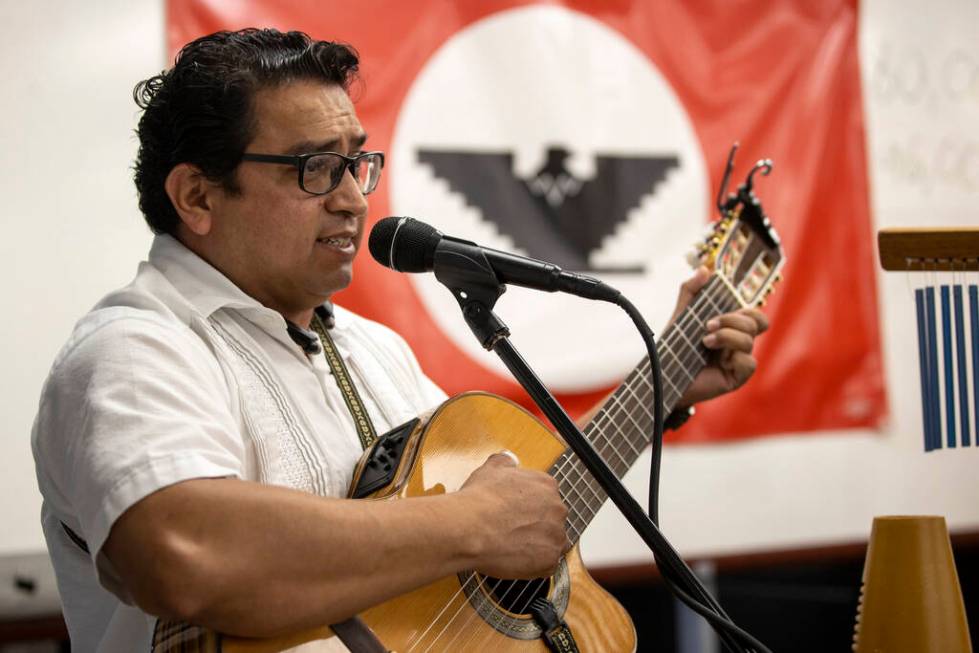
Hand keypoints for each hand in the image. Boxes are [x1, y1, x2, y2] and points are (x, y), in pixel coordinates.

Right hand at [459, 453, 568, 578]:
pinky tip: (515, 558)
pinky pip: (547, 564)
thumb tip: (509, 460)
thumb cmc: (480, 499)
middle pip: (552, 519)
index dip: (530, 507)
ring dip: (537, 545)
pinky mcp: (549, 560)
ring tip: (514, 546)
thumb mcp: (491, 468)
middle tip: (514, 530)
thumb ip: (506, 461)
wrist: (470, 528)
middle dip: (537, 525)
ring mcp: (555, 536)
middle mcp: (557, 509)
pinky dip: (534, 565)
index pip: (547, 497)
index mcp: (546, 485)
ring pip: (552, 542)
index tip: (517, 513)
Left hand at [669, 267, 768, 405]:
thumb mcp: (681, 314)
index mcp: (731, 328)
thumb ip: (691, 290)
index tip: (718, 310)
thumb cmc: (674, 347)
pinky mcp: (736, 378)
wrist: (662, 374)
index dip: (745, 309)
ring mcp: (738, 361)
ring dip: (727, 336)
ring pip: (750, 341)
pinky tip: (718, 360)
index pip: (754, 314)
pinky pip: (749, 363)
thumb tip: (705, 269)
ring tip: (705, 341)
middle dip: (733, 320)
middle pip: (757, 323)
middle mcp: (738, 344)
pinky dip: (735, 357)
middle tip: (708, 325)